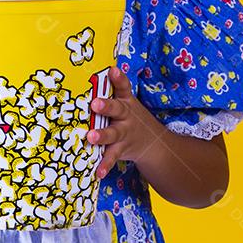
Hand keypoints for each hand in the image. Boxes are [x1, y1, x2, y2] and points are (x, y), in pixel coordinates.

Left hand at [86, 64, 166, 179]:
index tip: (112, 70)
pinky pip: (112, 157)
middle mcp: (126, 116)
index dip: (119, 78)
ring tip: (90, 137)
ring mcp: (124, 134)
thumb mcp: (127, 103)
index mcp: (126, 101)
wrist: (155, 144)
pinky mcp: (122, 150)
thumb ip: (112, 92)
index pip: (123, 87)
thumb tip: (87, 75)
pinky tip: (98, 172)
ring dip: (102, 136)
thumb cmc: (130, 118)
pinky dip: (105, 165)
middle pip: (117, 109)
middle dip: (106, 106)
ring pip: (113, 134)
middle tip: (95, 104)